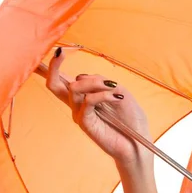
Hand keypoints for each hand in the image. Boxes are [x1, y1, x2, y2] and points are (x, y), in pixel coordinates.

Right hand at [45, 47, 151, 166]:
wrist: (138, 142)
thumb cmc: (130, 118)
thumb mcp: (120, 92)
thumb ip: (102, 82)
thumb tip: (82, 78)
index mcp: (86, 95)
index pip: (63, 79)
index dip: (54, 66)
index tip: (57, 50)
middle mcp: (78, 103)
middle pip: (54, 84)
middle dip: (53, 67)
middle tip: (59, 53)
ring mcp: (80, 113)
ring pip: (74, 88)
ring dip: (96, 82)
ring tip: (115, 88)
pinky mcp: (85, 123)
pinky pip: (88, 101)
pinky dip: (104, 94)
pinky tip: (117, 97)